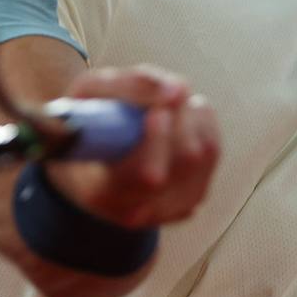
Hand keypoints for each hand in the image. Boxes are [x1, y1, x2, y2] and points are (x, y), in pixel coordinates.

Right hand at [45, 66, 219, 228]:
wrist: (88, 155)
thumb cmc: (85, 121)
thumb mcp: (87, 93)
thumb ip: (127, 86)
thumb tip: (178, 90)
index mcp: (101, 193)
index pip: (145, 176)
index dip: (158, 141)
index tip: (158, 111)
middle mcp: (137, 210)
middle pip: (184, 160)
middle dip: (181, 116)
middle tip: (167, 92)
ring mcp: (168, 209)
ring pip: (204, 154)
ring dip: (192, 116)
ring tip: (169, 103)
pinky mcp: (191, 198)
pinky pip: (212, 153)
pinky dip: (201, 124)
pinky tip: (180, 119)